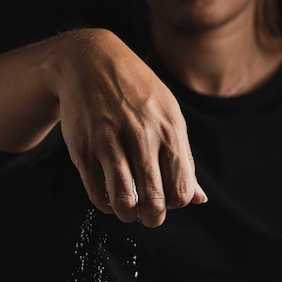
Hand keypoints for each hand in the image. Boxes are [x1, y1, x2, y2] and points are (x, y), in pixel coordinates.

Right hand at [53, 28, 206, 226]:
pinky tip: (110, 197)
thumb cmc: (137, 93)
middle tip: (149, 216)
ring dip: (128, 216)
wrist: (89, 62)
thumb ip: (184, 161)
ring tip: (129, 211)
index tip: (166, 198)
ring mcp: (109, 144)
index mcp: (168, 130)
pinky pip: (97, 194)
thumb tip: (198, 200)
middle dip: (153, 218)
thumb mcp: (169, 117)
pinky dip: (106, 205)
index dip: (174, 203)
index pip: (180, 191)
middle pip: (153, 202)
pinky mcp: (84, 150)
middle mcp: (140, 137)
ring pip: (123, 202)